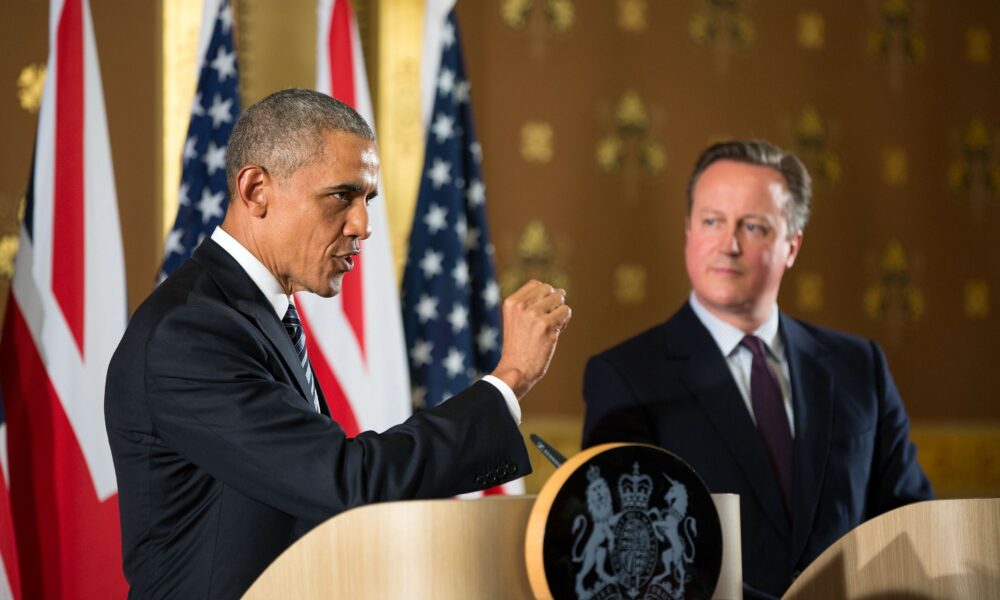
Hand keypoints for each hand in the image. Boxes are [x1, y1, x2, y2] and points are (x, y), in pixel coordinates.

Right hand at [491, 280, 571, 398]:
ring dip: (560, 312)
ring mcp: (534, 315)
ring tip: (551, 327)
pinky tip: (555, 333)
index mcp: (510, 302)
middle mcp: (521, 306)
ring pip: (560, 298)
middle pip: (549, 289)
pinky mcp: (546, 325)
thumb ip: (531, 304)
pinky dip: (565, 322)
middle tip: (548, 320)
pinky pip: (566, 312)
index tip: (542, 311)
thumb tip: (562, 291)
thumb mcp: (516, 320)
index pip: (536, 284)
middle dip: (554, 302)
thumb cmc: (519, 347)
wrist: (516, 370)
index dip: (544, 295)